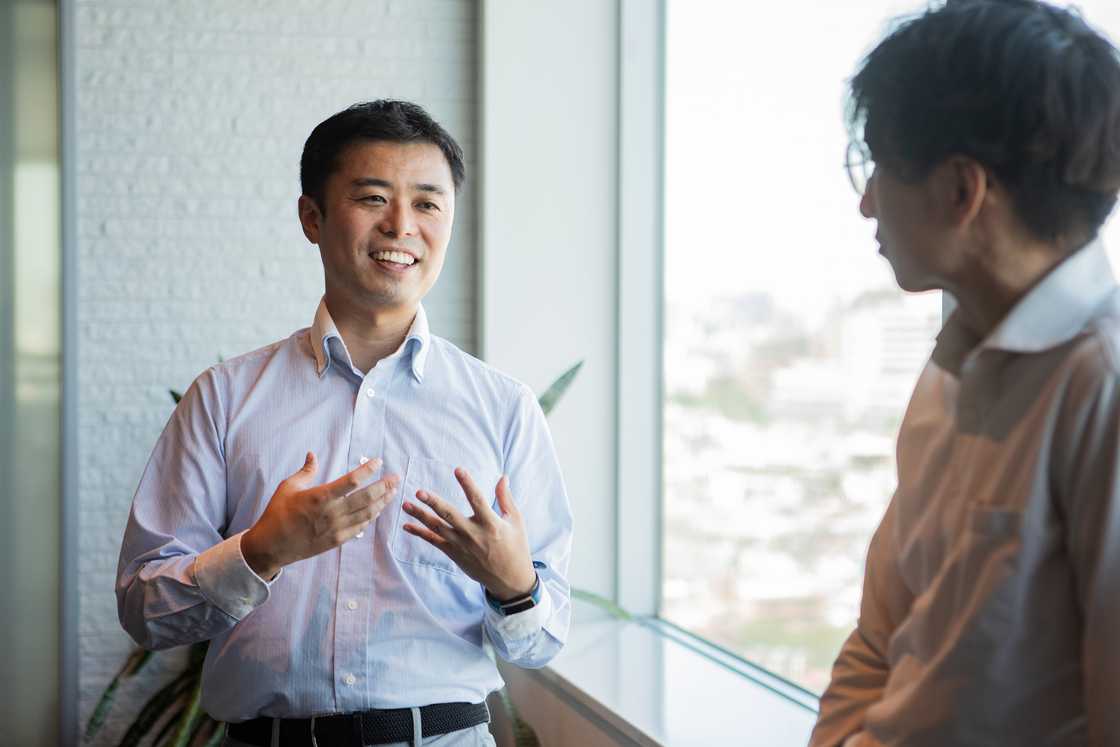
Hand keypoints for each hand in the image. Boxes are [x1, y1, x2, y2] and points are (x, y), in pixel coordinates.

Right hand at [242, 452, 397, 579]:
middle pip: (367, 497)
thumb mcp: (288, 487)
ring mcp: (336, 528)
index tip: (378, 462)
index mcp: (320, 496)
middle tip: (396, 478)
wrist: (271, 546)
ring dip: (383, 502)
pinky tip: (377, 509)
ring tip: (392, 492)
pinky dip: (371, 517)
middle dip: (385, 486)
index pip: (352, 481)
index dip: (368, 470)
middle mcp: (332, 513)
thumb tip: (312, 454)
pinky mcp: (337, 540)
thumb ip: (305, 471)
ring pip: (367, 513)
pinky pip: (360, 527)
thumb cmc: (277, 513)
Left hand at [402, 468, 535, 600]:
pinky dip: (420, 534)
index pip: (477, 500)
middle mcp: (473, 534)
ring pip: (437, 528)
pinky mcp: (454, 554)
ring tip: (406, 505)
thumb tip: (502, 477)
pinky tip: (407, 526)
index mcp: (491, 524)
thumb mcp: (516, 521)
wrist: (509, 579)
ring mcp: (461, 545)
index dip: (467, 484)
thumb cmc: (515, 547)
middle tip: (419, 492)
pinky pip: (434, 542)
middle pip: (450, 515)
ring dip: (420, 516)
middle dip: (433, 503)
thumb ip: (506, 498)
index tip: (458, 470)